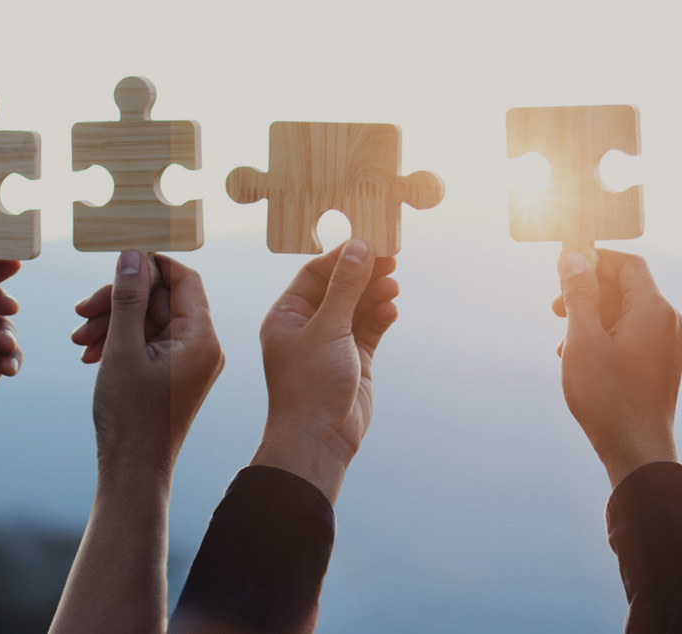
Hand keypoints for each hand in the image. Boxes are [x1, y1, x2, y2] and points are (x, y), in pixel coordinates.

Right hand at [71, 251, 224, 478]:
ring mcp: (192, 360)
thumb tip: (133, 255)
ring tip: (80, 340)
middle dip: (120, 301)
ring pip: (152, 320)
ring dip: (114, 322)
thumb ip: (128, 298)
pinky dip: (122, 340)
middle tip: (81, 313)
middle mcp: (205, 345)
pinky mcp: (178, 372)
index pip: (184, 279)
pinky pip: (152, 341)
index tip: (115, 264)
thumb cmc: (130, 415)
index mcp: (202, 336)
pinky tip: (91, 353)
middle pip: (163, 299)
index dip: (150, 266)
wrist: (133, 470)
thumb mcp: (123, 348)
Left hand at [251, 239, 398, 503]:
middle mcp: (307, 326)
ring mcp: (331, 344)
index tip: (370, 242)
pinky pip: (369, 330)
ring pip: (357, 307)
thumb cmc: (310, 384)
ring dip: (375, 294)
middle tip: (392, 257)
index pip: (316, 273)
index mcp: (287, 315)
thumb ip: (346, 286)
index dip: (343, 257)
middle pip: (339, 287)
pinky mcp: (353, 361)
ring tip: (394, 283)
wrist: (319, 439)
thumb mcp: (328, 328)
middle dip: (364, 273)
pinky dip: (380, 317)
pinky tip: (392, 309)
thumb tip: (360, 247)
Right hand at [556, 250, 681, 486]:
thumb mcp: (583, 338)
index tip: (563, 269)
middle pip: (626, 287)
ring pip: (626, 312)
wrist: (637, 451)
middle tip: (554, 308)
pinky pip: (633, 334)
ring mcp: (669, 344)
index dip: (594, 260)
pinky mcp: (662, 363)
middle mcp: (669, 321)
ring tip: (563, 340)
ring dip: (592, 317)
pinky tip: (580, 356)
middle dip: (587, 292)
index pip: (627, 263)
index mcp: (654, 309)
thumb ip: (579, 293)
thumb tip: (573, 257)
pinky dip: (606, 335)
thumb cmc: (608, 395)